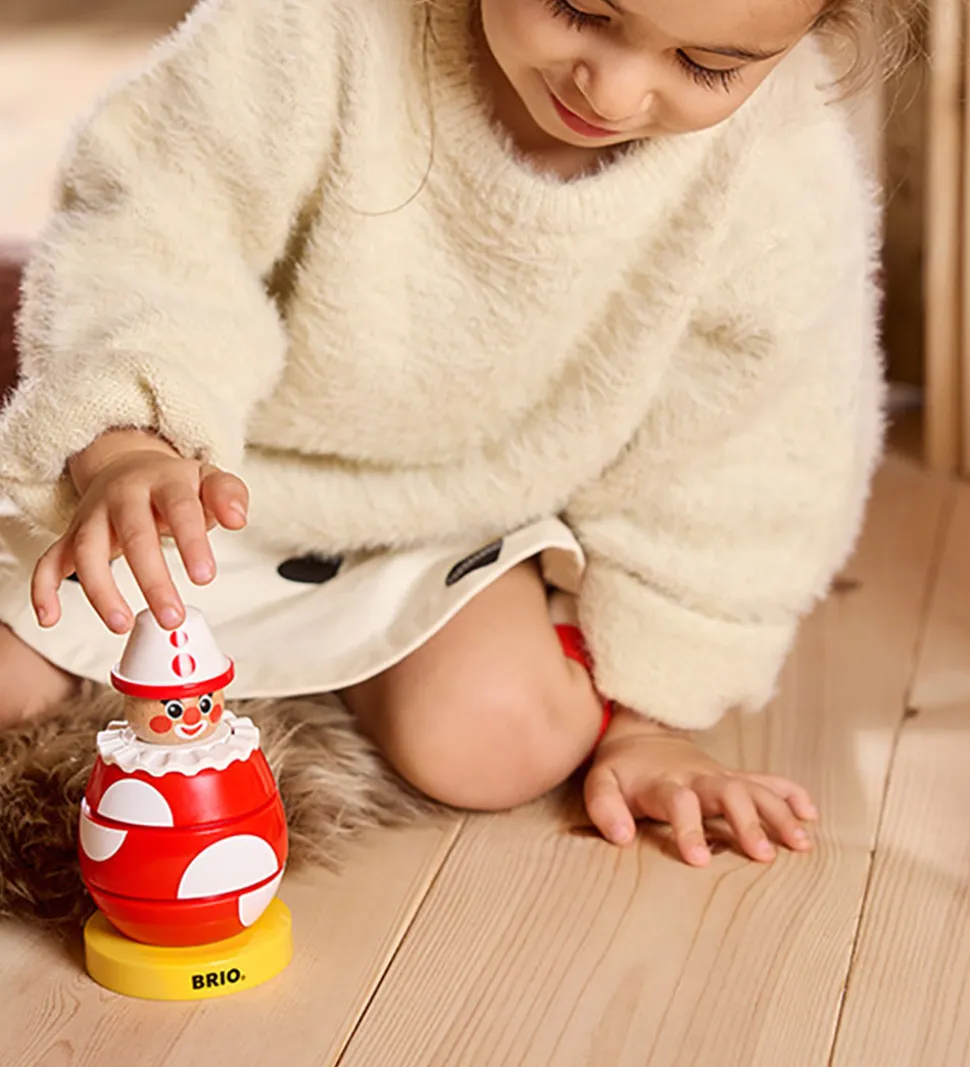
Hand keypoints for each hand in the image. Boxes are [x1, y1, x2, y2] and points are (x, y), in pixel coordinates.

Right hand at [32, 441, 248, 633]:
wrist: (129, 467)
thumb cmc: (175, 485)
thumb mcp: (209, 480)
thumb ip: (228, 496)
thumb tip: (238, 519)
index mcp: (163, 482)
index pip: (179, 509)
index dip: (191, 543)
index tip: (205, 578)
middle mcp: (123, 496)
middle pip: (134, 535)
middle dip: (152, 579)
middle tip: (171, 616)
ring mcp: (93, 516)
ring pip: (87, 551)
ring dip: (101, 591)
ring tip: (121, 624)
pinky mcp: (71, 535)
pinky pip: (49, 561)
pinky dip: (44, 589)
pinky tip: (51, 618)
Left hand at [583, 708, 817, 864]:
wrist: (639, 731)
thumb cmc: (621, 768)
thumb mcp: (600, 782)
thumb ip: (605, 808)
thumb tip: (621, 837)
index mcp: (663, 782)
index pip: (678, 802)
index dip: (689, 828)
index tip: (699, 860)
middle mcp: (697, 777)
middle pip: (727, 792)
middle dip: (747, 821)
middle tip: (763, 855)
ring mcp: (718, 774)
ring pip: (754, 787)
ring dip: (778, 812)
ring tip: (800, 843)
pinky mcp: (732, 775)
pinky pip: (766, 779)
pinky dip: (790, 792)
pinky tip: (809, 813)